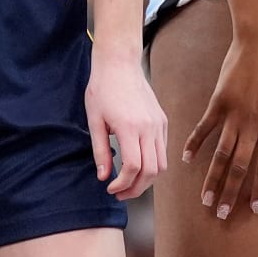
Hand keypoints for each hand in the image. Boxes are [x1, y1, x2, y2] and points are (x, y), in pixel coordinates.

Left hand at [85, 45, 167, 199]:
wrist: (119, 63)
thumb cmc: (102, 89)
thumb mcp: (94, 120)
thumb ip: (100, 151)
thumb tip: (103, 177)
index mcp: (130, 127)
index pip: (133, 168)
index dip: (122, 185)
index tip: (110, 188)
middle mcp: (149, 127)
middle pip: (151, 171)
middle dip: (136, 188)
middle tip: (120, 193)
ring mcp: (159, 123)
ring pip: (162, 163)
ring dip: (147, 179)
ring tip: (130, 182)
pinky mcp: (163, 120)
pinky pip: (163, 149)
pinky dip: (153, 163)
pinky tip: (138, 163)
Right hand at [184, 29, 257, 220]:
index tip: (253, 209)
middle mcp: (252, 124)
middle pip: (239, 167)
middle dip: (231, 193)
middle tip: (222, 215)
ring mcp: (233, 113)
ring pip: (220, 154)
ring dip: (213, 178)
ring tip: (205, 200)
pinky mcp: (218, 101)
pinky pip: (204, 127)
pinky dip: (194, 143)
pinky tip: (185, 160)